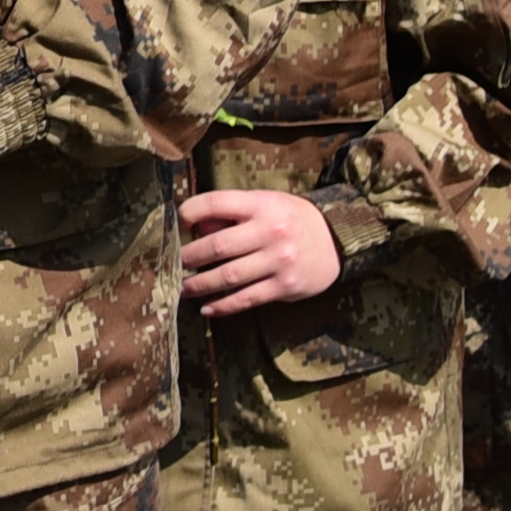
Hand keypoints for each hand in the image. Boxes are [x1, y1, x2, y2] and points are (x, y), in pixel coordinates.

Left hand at [181, 185, 344, 318]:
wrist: (336, 242)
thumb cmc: (290, 220)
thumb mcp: (265, 203)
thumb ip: (232, 213)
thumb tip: (195, 230)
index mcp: (262, 204)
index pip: (217, 202)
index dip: (191, 212)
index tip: (177, 223)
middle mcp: (271, 231)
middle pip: (218, 246)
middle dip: (190, 256)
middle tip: (174, 263)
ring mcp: (279, 261)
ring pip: (229, 277)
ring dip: (200, 284)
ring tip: (184, 288)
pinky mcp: (284, 286)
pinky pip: (246, 299)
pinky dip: (223, 306)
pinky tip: (207, 308)